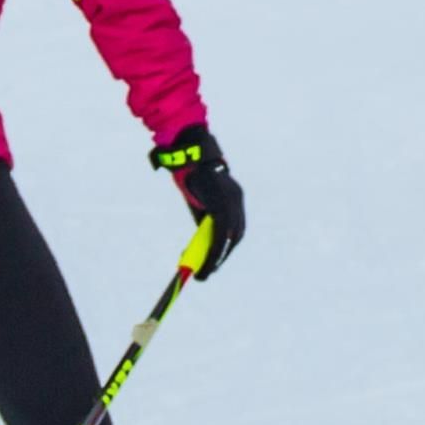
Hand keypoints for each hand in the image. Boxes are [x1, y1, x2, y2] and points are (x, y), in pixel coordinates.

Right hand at [149, 124, 244, 275]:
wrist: (187, 151)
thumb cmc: (191, 174)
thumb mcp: (199, 199)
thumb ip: (204, 218)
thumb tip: (200, 243)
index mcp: (234, 198)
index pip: (236, 228)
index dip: (226, 247)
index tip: (214, 260)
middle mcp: (236, 199)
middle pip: (235, 236)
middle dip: (221, 256)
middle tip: (206, 271)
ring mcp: (231, 201)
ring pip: (228, 238)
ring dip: (216, 258)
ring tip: (202, 272)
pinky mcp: (220, 203)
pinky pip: (220, 234)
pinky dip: (213, 250)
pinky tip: (203, 260)